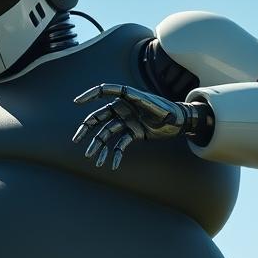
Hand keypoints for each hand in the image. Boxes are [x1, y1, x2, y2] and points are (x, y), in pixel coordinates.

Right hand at [71, 83, 204, 169]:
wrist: (180, 122)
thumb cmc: (170, 111)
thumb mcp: (157, 107)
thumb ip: (145, 103)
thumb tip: (130, 97)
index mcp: (127, 97)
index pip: (105, 91)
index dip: (90, 95)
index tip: (77, 102)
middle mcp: (123, 108)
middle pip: (99, 117)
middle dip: (87, 130)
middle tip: (76, 141)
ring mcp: (126, 121)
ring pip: (106, 134)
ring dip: (99, 147)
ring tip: (94, 160)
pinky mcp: (132, 133)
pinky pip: (119, 144)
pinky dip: (115, 155)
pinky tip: (112, 165)